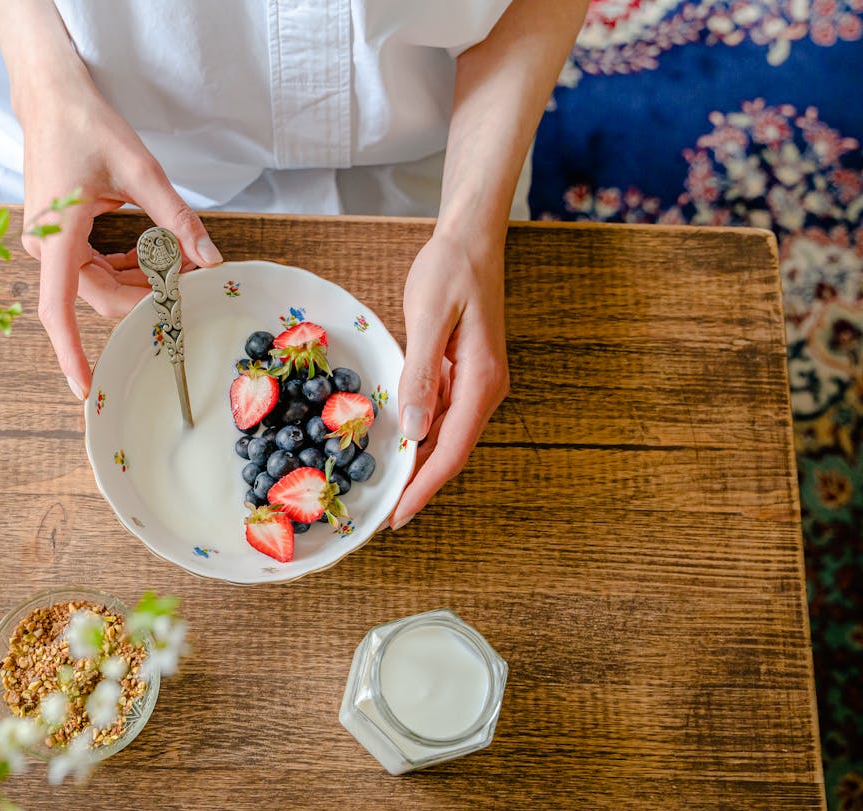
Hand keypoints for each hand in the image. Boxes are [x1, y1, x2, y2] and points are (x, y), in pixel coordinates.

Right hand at [18, 77, 221, 399]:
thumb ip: (175, 217)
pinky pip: (95, 269)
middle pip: (100, 297)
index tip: (84, 388)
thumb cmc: (85, 124)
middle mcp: (47, 248)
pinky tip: (157, 256)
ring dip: (142, 282)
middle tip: (194, 283)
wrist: (50, 96)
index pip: (58, 311)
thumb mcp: (140, 169)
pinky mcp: (59, 238)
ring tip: (184, 265)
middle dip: (147, 298)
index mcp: (57, 236)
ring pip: (100, 285)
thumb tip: (210, 257)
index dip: (70, 354)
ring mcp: (50, 245)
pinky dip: (128, 268)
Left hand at [390, 231, 508, 529]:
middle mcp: (484, 388)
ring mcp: (475, 382)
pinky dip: (418, 436)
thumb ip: (421, 373)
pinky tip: (395, 447)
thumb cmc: (450, 269)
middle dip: (419, 486)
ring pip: (445, 437)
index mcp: (481, 380)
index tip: (398, 516)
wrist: (470, 238)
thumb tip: (415, 429)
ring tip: (385, 491)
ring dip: (418, 465)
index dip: (424, 488)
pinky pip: (440, 415)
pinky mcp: (461, 373)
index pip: (452, 450)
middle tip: (383, 516)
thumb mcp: (429, 317)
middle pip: (450, 452)